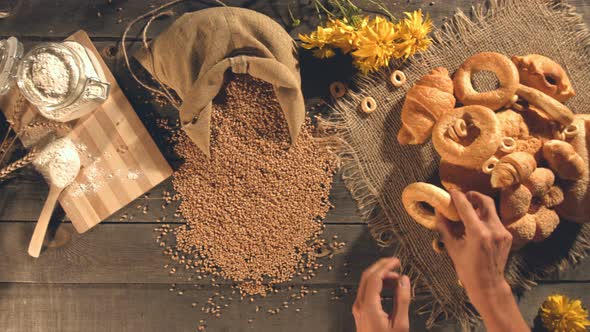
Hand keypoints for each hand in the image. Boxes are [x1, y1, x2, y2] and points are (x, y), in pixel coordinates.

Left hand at [352, 257, 410, 331]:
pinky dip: (377, 286)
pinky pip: (366, 292)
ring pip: (366, 283)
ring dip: (380, 277)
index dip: (386, 266)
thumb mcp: (400, 324)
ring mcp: (358, 308)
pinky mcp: (360, 312)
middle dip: (381, 267)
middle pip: (367, 276)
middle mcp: (360, 305)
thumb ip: (402, 300)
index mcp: (368, 306)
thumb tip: (404, 280)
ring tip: (397, 279)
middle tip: (395, 263)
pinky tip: (390, 289)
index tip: (397, 261)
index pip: (374, 277)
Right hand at [436, 190, 511, 304]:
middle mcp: (493, 230)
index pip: (466, 206)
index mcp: (478, 233)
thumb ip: (444, 228)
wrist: (488, 285)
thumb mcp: (452, 248)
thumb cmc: (467, 270)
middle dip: (473, 195)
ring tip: (468, 211)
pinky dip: (485, 218)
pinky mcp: (507, 236)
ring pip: (491, 210)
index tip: (451, 191)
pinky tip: (476, 225)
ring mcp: (503, 232)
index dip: (458, 196)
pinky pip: (495, 220)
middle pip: (485, 201)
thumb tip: (438, 212)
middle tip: (463, 197)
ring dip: (479, 207)